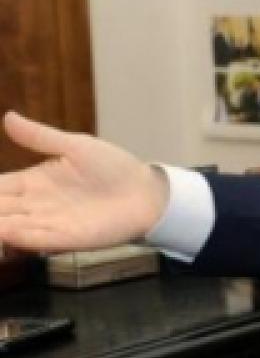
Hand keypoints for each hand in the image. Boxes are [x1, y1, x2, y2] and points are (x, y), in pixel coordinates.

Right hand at [0, 112, 167, 252]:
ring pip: (9, 228)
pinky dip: (20, 237)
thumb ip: (40, 137)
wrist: (146, 192)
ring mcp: (48, 224)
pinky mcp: (67, 239)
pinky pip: (38, 240)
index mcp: (32, 183)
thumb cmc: (113, 169)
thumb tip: (8, 117)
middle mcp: (34, 206)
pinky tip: (6, 232)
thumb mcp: (75, 147)